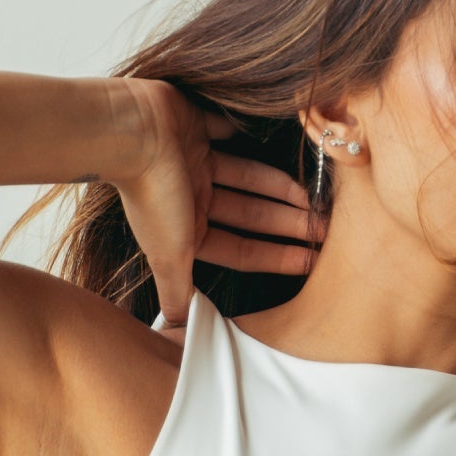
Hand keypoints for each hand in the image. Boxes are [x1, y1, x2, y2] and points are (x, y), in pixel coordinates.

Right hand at [115, 78, 316, 328]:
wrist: (129, 134)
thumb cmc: (153, 196)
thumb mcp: (169, 255)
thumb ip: (177, 291)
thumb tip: (177, 330)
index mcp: (189, 230)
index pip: (243, 250)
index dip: (277, 258)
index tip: (312, 261)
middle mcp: (192, 198)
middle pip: (251, 215)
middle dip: (288, 225)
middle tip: (327, 230)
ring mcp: (193, 161)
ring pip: (247, 177)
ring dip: (280, 188)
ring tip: (317, 198)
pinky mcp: (193, 125)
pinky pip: (226, 130)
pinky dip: (244, 133)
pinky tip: (278, 139)